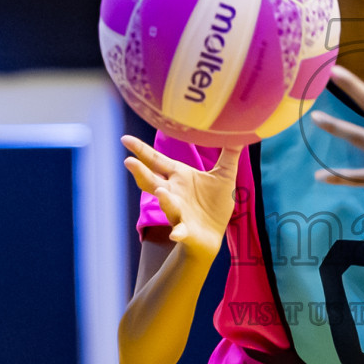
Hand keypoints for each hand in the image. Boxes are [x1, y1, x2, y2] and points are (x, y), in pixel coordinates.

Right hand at [122, 136, 239, 263]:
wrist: (213, 234)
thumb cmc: (214, 203)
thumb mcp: (225, 175)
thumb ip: (229, 153)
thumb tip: (238, 129)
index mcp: (179, 176)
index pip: (156, 160)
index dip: (141, 150)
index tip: (125, 139)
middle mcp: (173, 192)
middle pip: (152, 180)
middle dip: (141, 172)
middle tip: (128, 161)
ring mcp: (178, 211)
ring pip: (167, 204)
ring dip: (163, 199)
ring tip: (159, 190)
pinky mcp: (186, 229)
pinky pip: (180, 231)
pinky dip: (178, 232)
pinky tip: (176, 234)